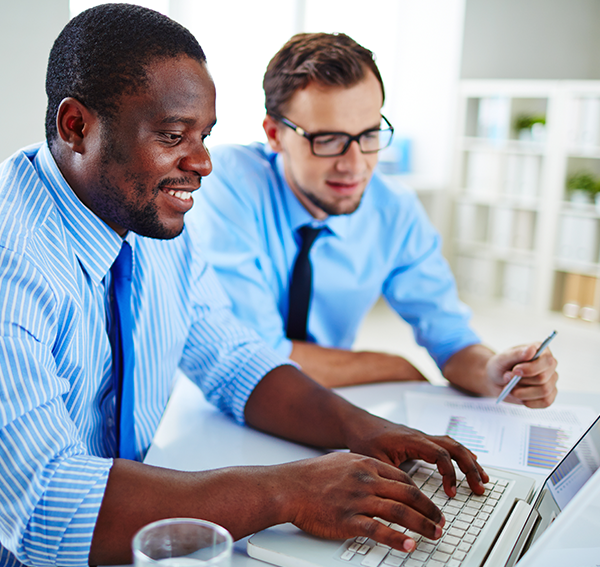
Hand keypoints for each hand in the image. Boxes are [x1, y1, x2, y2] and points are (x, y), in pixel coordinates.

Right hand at [283, 452, 443, 551]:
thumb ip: (364, 469)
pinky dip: (398, 539)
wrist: (289, 487)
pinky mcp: (348, 520)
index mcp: (366, 465)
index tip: (430, 505)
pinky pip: (379, 531)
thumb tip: (382, 479)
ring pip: (400, 512)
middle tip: (441, 522)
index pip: (404, 480)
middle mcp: (366, 481)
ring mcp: (358, 500)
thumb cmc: (312, 475)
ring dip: (422, 525)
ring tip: (434, 534)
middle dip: (430, 510)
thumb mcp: (343, 462)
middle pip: (408, 495)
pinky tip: (409, 546)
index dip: (422, 495)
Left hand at [346, 421, 488, 498]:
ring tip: (482, 478)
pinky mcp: (420, 441)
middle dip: (469, 467)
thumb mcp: (375, 461)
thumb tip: (413, 496)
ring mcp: (421, 437)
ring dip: (469, 461)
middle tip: (480, 487)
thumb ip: (393, 477)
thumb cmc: (364, 440)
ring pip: (453, 445)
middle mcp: (420, 436)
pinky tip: (469, 462)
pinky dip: (460, 454)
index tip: (452, 493)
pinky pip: (446, 445)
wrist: (358, 424)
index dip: (450, 474)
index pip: (440, 454)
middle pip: (453, 447)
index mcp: (411, 440)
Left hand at [486, 344, 557, 407]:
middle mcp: (549, 366)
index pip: (547, 361)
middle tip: (506, 378)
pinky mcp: (549, 395)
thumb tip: (532, 350)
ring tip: (510, 387)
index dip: (531, 368)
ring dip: (523, 392)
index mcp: (542, 351)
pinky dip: (528, 401)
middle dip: (521, 381)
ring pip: (544, 391)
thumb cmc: (500, 366)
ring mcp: (551, 381)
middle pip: (543, 378)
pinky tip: (518, 396)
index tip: (515, 371)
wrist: (496, 380)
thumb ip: (517, 353)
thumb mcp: (503, 358)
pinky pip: (545, 402)